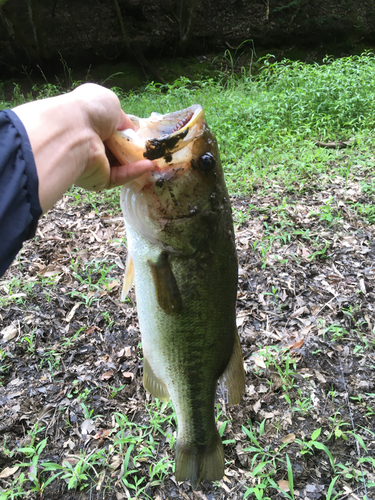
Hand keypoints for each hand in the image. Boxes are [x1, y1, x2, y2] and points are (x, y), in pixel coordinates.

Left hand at [13, 83, 152, 211]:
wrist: (72, 132)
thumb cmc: (89, 111)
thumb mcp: (110, 103)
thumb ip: (121, 118)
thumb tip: (129, 130)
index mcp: (88, 123)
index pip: (110, 130)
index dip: (125, 133)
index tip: (140, 135)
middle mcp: (89, 143)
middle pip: (116, 149)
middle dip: (133, 149)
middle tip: (151, 148)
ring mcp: (93, 163)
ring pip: (120, 165)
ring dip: (137, 161)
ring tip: (154, 158)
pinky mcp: (98, 179)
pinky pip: (120, 176)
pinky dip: (134, 171)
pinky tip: (147, 166)